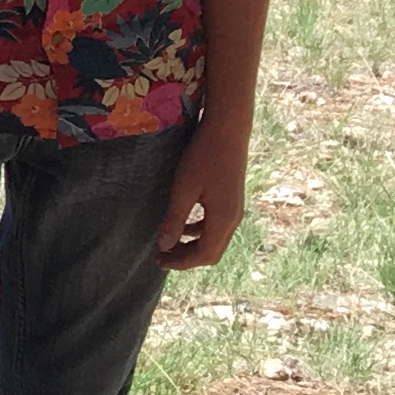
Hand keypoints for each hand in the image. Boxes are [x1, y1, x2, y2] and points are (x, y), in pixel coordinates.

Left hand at [157, 117, 247, 269]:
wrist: (228, 131)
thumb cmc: (204, 157)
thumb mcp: (184, 189)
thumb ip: (175, 219)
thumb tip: (164, 246)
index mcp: (224, 219)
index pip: (204, 255)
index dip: (181, 262)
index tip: (158, 260)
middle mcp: (234, 219)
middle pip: (212, 251)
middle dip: (187, 257)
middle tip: (161, 256)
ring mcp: (235, 209)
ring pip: (215, 239)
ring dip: (192, 244)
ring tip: (168, 242)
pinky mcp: (232, 200)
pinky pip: (216, 226)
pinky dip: (199, 231)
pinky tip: (182, 224)